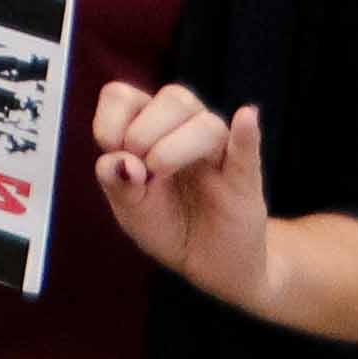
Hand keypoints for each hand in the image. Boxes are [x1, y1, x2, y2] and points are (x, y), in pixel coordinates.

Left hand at [88, 78, 280, 309]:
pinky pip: (246, 150)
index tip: (110, 149)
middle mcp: (185, 130)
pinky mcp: (244, 179)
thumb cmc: (166, 225)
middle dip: (144, 130)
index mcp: (149, 128)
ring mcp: (218, 152)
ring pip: (206, 123)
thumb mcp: (129, 209)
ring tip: (159, 171)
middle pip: (173, 98)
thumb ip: (117, 183)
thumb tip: (121, 159)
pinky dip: (246, 134)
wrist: (208, 263)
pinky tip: (246, 117)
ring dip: (176, 145)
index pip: (124, 95)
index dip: (111, 118)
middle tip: (141, 168)